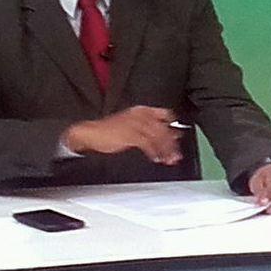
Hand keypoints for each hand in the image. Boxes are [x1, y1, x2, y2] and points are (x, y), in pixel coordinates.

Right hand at [61, 106, 183, 163]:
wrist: (91, 132)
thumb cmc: (109, 130)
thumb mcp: (130, 124)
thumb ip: (148, 128)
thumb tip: (166, 136)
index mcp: (141, 110)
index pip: (164, 114)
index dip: (173, 126)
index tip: (179, 137)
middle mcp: (140, 115)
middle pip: (163, 128)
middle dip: (171, 143)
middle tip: (177, 154)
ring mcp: (135, 124)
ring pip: (157, 137)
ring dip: (165, 150)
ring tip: (169, 159)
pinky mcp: (130, 135)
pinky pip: (147, 144)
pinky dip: (153, 153)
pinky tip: (156, 159)